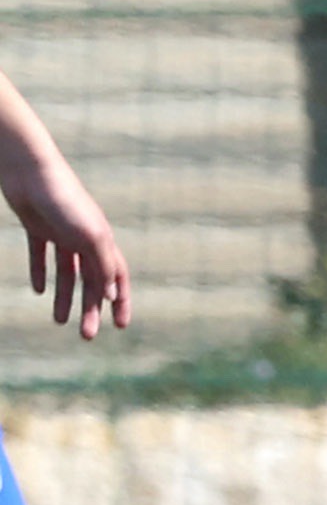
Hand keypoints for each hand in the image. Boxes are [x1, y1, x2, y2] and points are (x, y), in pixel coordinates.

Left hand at [0, 145, 126, 339]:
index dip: (121, 302)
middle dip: (90, 310)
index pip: (116, 278)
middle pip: (91, 281)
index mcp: (102, 241)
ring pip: (67, 273)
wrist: (28, 169)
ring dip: (66, 297)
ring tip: (59, 321)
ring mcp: (61, 233)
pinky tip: (37, 289)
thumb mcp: (89, 234)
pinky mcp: (38, 227)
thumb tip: (110, 296)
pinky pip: (41, 255)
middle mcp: (85, 239)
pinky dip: (40, 272)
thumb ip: (102, 263)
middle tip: (86, 336)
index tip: (120, 327)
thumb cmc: (63, 199)